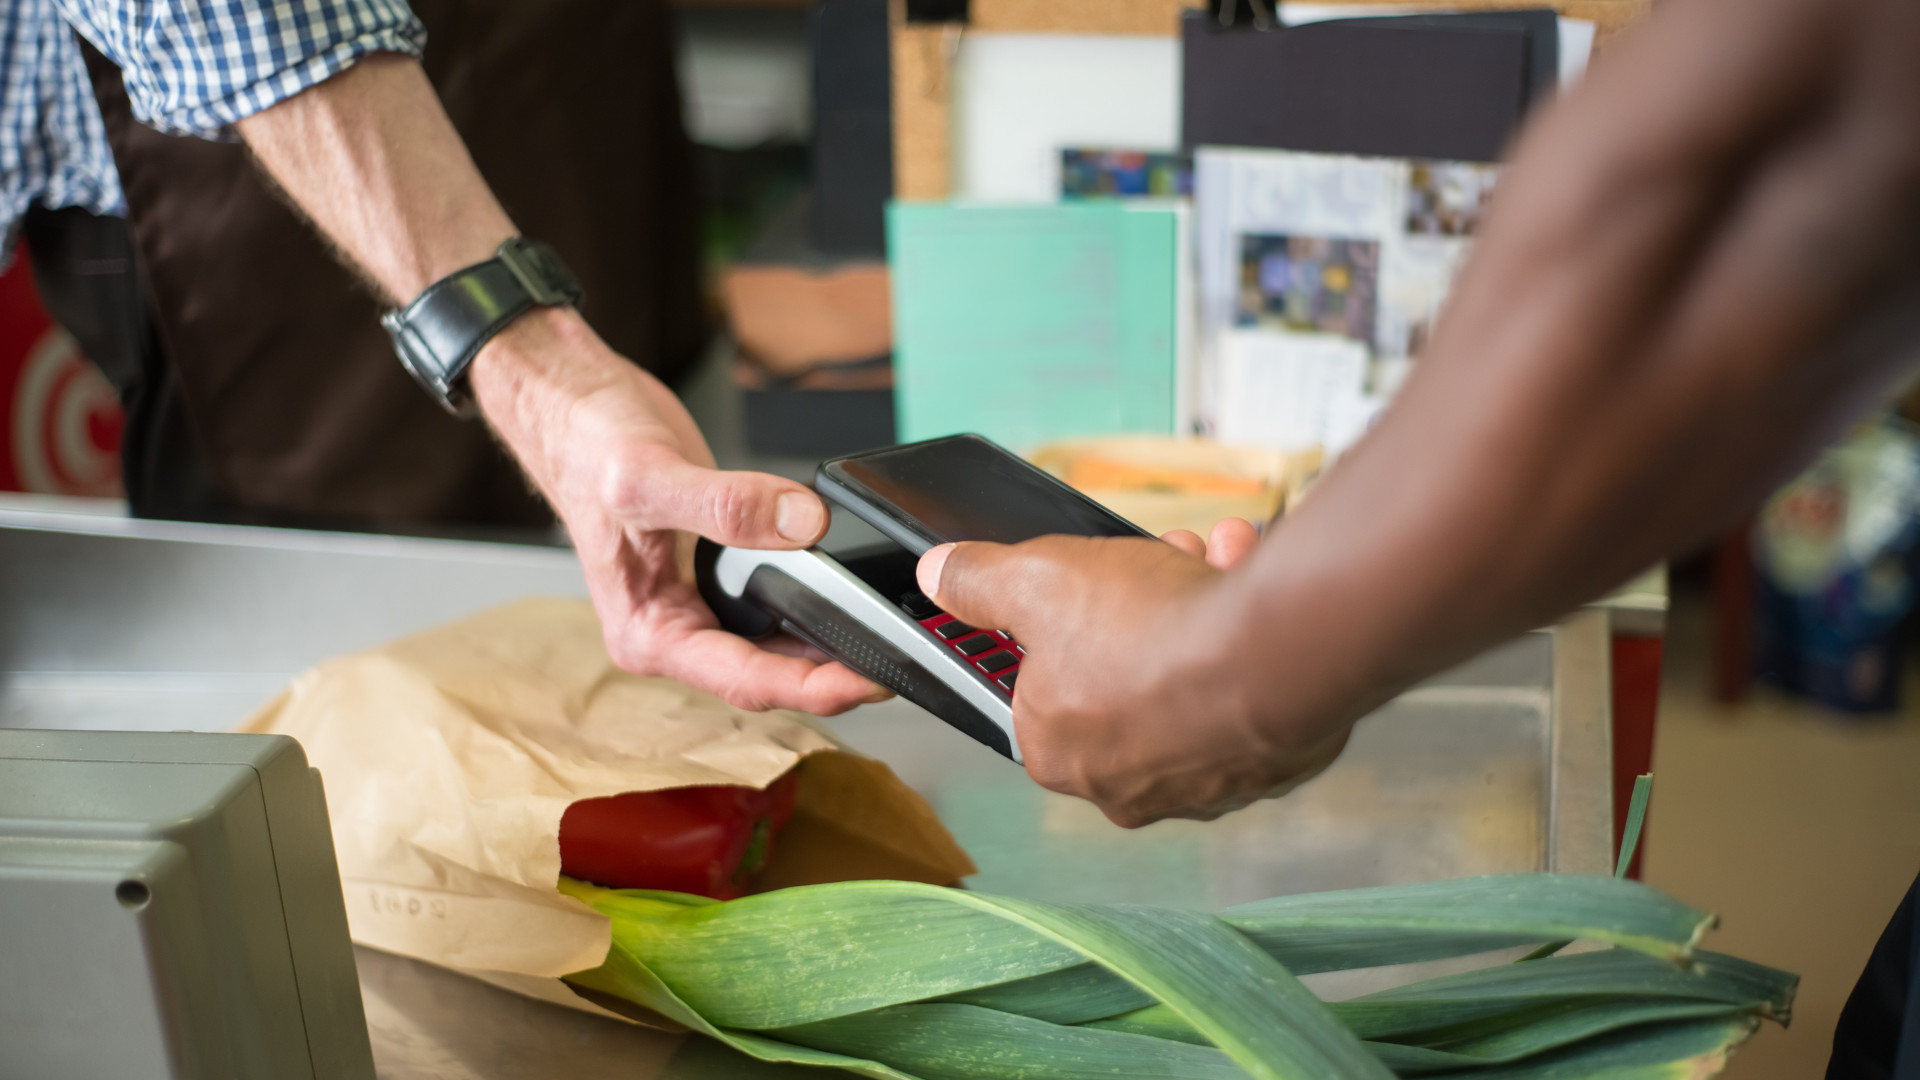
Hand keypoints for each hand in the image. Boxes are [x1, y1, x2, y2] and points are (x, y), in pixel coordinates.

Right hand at [471, 308, 886, 713]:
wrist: (572, 404)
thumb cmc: (586, 444)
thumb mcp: (650, 474)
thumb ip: (725, 505)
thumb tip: (800, 523)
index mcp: (648, 632)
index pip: (745, 681)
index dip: (815, 688)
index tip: (871, 680)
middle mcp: (672, 630)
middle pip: (768, 675)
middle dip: (834, 675)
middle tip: (902, 659)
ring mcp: (694, 605)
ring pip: (776, 645)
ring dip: (829, 645)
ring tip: (891, 637)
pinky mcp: (715, 575)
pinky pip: (774, 604)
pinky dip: (814, 603)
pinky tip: (850, 596)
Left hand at [917, 519, 1350, 826]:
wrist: (1276, 655)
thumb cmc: (1152, 632)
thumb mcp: (1038, 580)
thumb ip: (979, 581)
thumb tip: (941, 574)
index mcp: (1056, 751)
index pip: (1038, 689)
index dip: (1060, 624)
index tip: (1083, 589)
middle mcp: (1124, 784)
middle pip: (1118, 674)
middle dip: (1138, 606)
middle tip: (1156, 561)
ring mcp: (1199, 782)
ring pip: (1187, 678)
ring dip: (1194, 606)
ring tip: (1209, 558)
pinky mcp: (1263, 766)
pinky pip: (1243, 691)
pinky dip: (1243, 638)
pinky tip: (1246, 587)